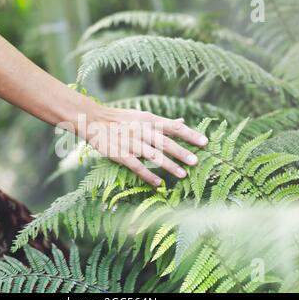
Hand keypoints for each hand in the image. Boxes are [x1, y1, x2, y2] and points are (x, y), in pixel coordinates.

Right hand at [83, 107, 208, 186]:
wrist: (93, 120)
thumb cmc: (120, 118)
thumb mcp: (142, 115)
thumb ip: (162, 122)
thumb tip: (182, 121)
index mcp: (148, 120)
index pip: (173, 127)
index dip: (190, 134)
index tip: (205, 142)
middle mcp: (141, 130)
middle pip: (165, 142)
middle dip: (181, 152)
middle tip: (196, 161)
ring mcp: (130, 142)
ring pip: (153, 155)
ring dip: (169, 165)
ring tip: (183, 174)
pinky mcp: (120, 154)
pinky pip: (136, 166)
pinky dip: (148, 175)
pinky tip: (159, 183)